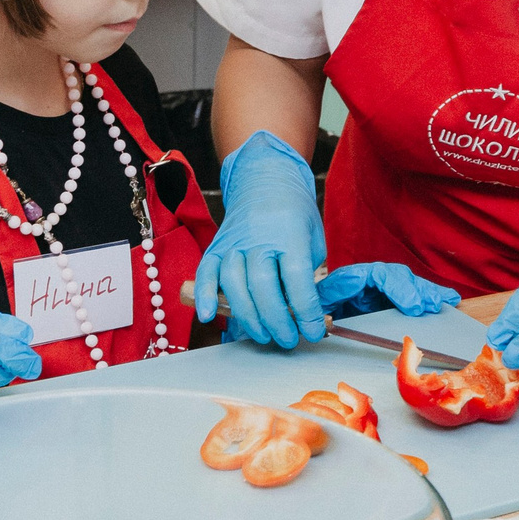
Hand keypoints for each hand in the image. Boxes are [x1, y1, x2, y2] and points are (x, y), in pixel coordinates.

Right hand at [195, 130, 326, 347]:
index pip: (297, 280)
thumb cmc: (295, 214)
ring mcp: (234, 242)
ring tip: (262, 335)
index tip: (314, 331)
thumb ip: (309, 275)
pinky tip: (209, 315)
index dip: (306, 312)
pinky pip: (205, 273)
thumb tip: (305, 316)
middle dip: (277, 321)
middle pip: (262, 286)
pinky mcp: (216, 247)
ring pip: (233, 284)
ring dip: (247, 316)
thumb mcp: (314, 240)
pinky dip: (204, 295)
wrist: (265, 180)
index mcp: (290, 235)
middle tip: (288, 339)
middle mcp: (259, 239)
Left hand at [317, 263, 459, 318]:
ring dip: (428, 293)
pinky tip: (450, 300)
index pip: (379, 275)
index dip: (399, 289)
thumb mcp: (318, 302)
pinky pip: (414, 294)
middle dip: (417, 291)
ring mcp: (382, 287)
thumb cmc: (319, 305)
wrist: (316, 305)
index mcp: (352, 276)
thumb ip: (323, 301)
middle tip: (431, 307)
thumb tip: (329, 307)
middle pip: (398, 277)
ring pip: (409, 284)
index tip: (413, 306)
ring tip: (444, 302)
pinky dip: (432, 295)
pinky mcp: (391, 299)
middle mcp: (370, 278)